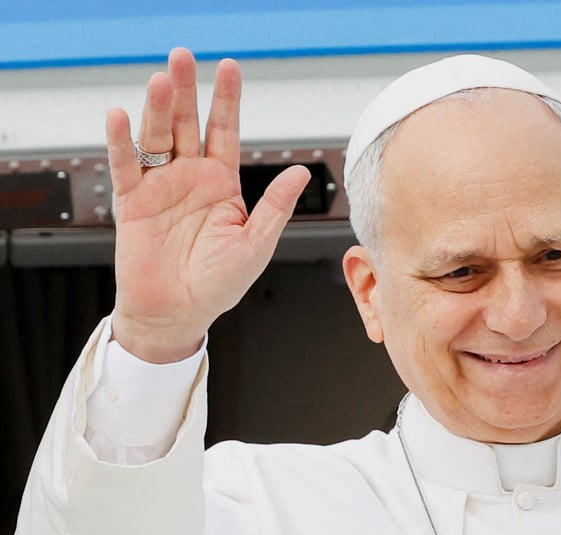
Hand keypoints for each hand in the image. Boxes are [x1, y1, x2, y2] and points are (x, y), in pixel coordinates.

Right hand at [106, 48, 310, 362]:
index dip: (226, 100)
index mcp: (222, 183)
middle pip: (186, 124)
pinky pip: (126, 167)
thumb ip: (276, 207)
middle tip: (182, 57)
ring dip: (155, 108)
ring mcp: (160, 187)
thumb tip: (301, 172)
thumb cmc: (219, 284)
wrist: (178, 313)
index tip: (229, 68)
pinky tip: (121, 116)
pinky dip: (121, 142)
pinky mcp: (132, 204)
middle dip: (185, 91)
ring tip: (159, 81)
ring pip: (156, 138)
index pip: (224, 131)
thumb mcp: (256, 244)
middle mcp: (190, 178)